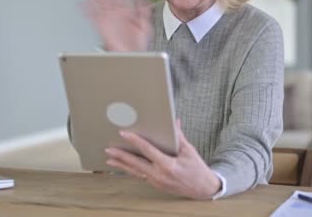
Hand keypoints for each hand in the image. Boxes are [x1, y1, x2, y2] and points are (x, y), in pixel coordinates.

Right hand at [83, 0, 151, 51]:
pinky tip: (83, 3)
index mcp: (126, 11)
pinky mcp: (102, 26)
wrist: (131, 57)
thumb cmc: (137, 44)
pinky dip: (87, 9)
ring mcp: (108, 19)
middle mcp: (116, 13)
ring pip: (99, 2)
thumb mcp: (145, 26)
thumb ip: (143, 12)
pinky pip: (93, 15)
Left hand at [104, 120, 221, 199]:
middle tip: (108, 149)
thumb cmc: (197, 169)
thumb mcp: (189, 151)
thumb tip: (174, 121)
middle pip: (136, 163)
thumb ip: (179, 136)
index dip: (135, 141)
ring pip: (135, 171)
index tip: (124, 134)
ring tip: (109, 159)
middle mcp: (160, 174)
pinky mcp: (156, 184)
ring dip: (121, 165)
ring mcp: (156, 181)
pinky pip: (140, 176)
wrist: (203, 189)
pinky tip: (122, 167)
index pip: (147, 150)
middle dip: (121, 156)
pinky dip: (130, 170)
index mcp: (168, 165)